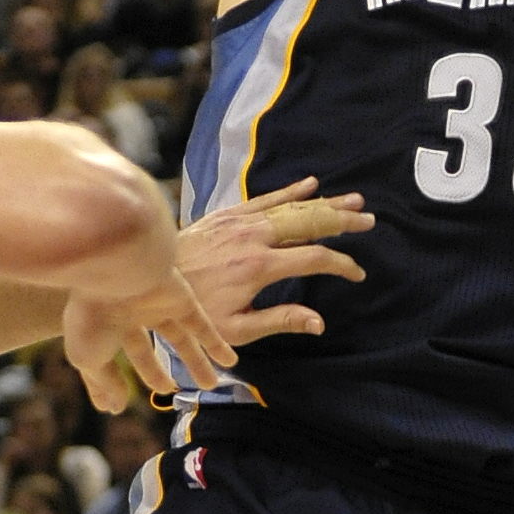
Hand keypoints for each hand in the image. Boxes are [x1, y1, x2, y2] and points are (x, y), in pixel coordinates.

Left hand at [62, 178, 372, 413]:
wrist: (143, 282)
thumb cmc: (188, 315)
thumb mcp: (235, 330)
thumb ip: (279, 321)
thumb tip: (319, 322)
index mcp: (259, 266)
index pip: (314, 259)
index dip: (341, 265)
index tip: (357, 274)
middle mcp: (252, 237)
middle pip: (309, 223)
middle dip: (342, 221)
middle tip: (370, 220)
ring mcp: (239, 222)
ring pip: (291, 207)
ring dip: (325, 203)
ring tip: (355, 199)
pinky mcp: (225, 215)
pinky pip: (264, 199)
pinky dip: (289, 191)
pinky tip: (311, 184)